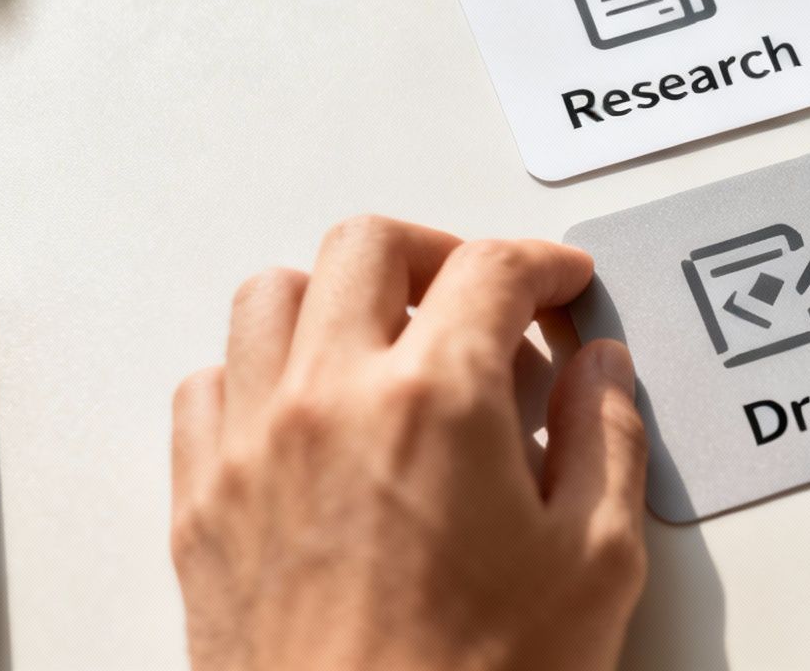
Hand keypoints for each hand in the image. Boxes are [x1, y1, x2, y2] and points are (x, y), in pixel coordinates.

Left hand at [169, 217, 648, 670]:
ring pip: (270, 295)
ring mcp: (252, 448)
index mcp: (436, 400)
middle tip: (483, 296)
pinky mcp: (202, 506)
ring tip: (392, 342)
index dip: (543, 265)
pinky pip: (208, 385)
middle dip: (439, 253)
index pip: (491, 267)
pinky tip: (311, 411)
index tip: (560, 287)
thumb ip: (607, 440)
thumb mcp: (593, 564)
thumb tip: (600, 374)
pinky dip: (260, 371)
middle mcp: (330, 400)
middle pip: (367, 245)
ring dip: (339, 297)